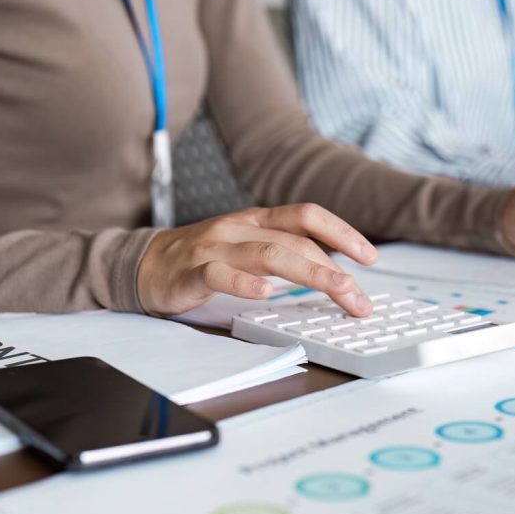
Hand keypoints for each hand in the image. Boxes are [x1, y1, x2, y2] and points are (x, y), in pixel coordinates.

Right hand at [137, 204, 377, 317]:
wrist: (145, 264)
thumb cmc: (205, 258)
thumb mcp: (249, 248)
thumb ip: (286, 255)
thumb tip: (335, 276)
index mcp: (258, 220)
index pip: (306, 216)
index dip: (342, 232)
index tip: (369, 256)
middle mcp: (239, 228)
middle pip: (295, 241)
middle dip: (334, 270)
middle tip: (359, 298)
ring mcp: (214, 248)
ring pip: (267, 254)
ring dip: (308, 273)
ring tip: (335, 289)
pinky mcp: (190, 272)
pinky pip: (219, 274)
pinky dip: (243, 283)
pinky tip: (265, 293)